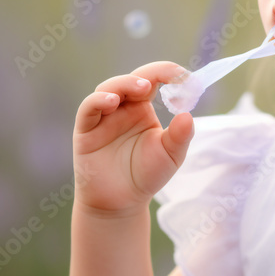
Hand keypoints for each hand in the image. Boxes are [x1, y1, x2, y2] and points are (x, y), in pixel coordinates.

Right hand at [72, 61, 194, 215]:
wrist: (120, 202)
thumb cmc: (146, 175)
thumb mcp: (171, 155)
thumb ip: (179, 136)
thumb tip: (188, 115)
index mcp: (143, 108)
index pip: (154, 80)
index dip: (169, 73)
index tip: (186, 76)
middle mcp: (122, 107)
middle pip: (132, 79)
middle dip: (148, 75)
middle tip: (162, 80)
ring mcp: (103, 116)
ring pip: (108, 88)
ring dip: (124, 83)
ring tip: (142, 88)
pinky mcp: (86, 129)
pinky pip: (89, 108)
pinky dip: (99, 100)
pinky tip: (112, 102)